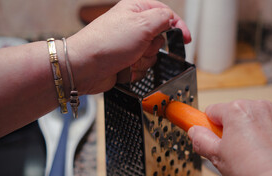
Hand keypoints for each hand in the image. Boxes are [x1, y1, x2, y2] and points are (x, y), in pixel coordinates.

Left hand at [68, 0, 190, 93]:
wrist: (86, 67)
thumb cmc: (107, 43)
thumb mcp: (143, 23)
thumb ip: (164, 19)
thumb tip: (172, 21)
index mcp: (136, 10)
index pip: (165, 14)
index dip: (178, 26)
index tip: (186, 38)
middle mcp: (132, 27)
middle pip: (160, 38)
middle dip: (153, 47)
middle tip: (140, 46)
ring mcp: (129, 46)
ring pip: (152, 56)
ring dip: (143, 60)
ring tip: (129, 58)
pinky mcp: (126, 62)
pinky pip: (143, 68)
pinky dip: (136, 70)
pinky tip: (125, 67)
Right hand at [188, 100, 271, 175]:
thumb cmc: (251, 170)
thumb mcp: (217, 157)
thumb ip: (202, 140)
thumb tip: (195, 132)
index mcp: (237, 110)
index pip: (213, 111)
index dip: (210, 127)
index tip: (211, 138)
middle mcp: (260, 107)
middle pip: (238, 115)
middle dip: (234, 130)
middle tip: (234, 154)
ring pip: (259, 121)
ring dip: (254, 133)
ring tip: (254, 158)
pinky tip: (271, 158)